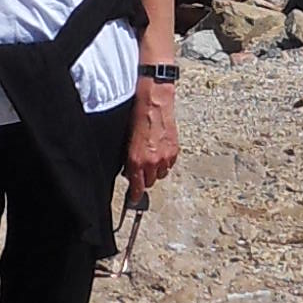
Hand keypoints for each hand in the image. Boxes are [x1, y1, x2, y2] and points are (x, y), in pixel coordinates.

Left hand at [126, 80, 178, 195]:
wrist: (154, 103)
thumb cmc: (138, 117)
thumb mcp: (127, 141)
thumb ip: (129, 159)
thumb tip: (130, 171)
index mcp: (136, 160)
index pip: (137, 187)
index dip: (135, 195)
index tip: (134, 198)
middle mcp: (151, 162)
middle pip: (149, 182)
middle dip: (144, 177)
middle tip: (142, 167)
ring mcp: (165, 157)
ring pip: (161, 174)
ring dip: (156, 169)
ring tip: (152, 156)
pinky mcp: (174, 151)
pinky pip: (170, 164)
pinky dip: (165, 161)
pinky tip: (161, 150)